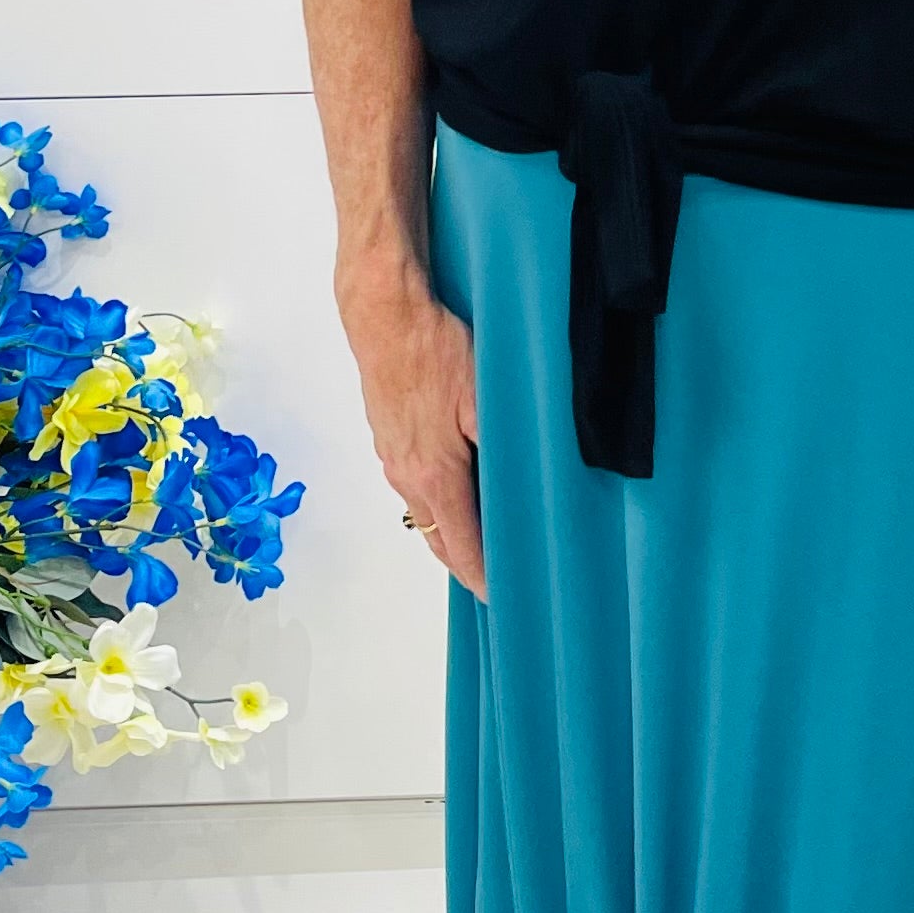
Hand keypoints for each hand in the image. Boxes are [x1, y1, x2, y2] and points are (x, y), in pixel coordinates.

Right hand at [337, 256, 487, 601]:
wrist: (383, 316)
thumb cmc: (433, 350)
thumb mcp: (485, 399)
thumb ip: (504, 449)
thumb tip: (530, 482)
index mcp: (435, 478)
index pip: (463, 549)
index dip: (485, 577)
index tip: (504, 596)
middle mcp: (407, 478)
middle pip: (441, 540)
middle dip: (469, 561)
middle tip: (499, 574)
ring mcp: (392, 459)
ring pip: (426, 511)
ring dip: (454, 528)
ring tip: (486, 531)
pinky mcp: (387, 439)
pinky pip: (414, 485)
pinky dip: (438, 498)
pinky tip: (459, 481)